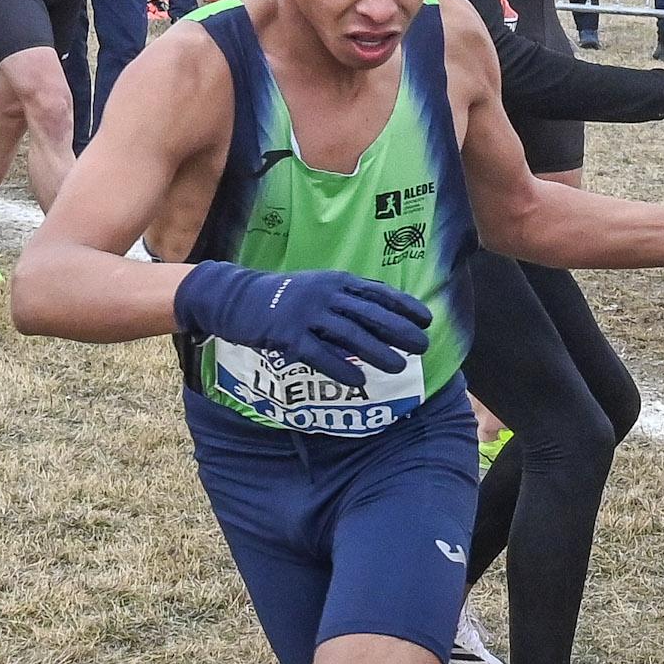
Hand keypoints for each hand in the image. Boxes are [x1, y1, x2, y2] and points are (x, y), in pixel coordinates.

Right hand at [176, 261, 428, 381]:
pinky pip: (318, 354)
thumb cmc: (283, 296)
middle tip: (422, 346)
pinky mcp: (287, 335)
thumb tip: (382, 312)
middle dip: (398, 330)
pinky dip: (340, 368)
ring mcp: (306, 314)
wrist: (237, 298)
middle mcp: (325, 294)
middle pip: (369, 314)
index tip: (427, 320)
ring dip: (376, 352)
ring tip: (398, 368)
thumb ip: (347, 298)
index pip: (377, 293)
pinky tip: (358, 382)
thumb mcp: (318, 288)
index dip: (404, 306)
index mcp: (336, 281)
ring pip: (348, 335)